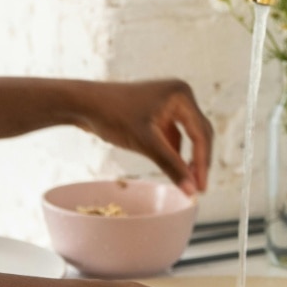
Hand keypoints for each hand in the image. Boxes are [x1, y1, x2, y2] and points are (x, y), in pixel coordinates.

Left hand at [72, 79, 212, 195]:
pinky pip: (173, 136)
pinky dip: (174, 153)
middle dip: (199, 161)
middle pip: (199, 134)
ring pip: (187, 137)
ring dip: (187, 159)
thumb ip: (171, 166)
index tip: (201, 188)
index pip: (201, 134)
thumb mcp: (146, 142)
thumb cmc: (113, 116)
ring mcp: (168, 104)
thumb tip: (192, 191)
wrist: (83, 104)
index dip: (203, 163)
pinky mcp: (156, 113)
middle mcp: (179, 96)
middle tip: (198, 188)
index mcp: (181, 95)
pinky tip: (172, 170)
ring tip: (187, 183)